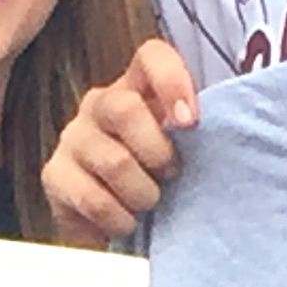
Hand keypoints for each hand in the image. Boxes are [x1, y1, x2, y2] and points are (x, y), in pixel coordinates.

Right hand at [41, 38, 199, 246]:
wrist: (115, 229)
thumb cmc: (159, 183)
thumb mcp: (185, 152)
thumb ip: (198, 132)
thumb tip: (233, 131)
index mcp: (137, 89)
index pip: (151, 56)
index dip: (172, 81)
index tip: (190, 124)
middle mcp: (100, 105)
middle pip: (124, 108)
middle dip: (157, 153)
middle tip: (169, 176)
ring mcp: (73, 138)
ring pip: (113, 161)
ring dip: (143, 194)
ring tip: (148, 204)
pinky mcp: (54, 176)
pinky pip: (93, 199)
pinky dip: (120, 219)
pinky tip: (126, 222)